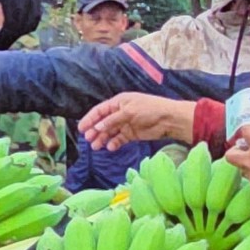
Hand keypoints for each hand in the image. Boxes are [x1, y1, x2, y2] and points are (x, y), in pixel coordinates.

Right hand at [77, 93, 192, 149]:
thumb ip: (112, 120)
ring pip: (110, 132)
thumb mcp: (129, 112)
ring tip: (96, 147)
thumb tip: (97, 128)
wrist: (168, 119)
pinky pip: (119, 139)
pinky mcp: (132, 134)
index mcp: (118, 103)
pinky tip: (110, 147)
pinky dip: (114, 143)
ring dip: (102, 139)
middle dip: (94, 131)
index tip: (81, 129)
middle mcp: (120, 113)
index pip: (100, 111)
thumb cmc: (149, 109)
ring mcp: (126, 124)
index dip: (90, 119)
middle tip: (88, 140)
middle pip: (103, 122)